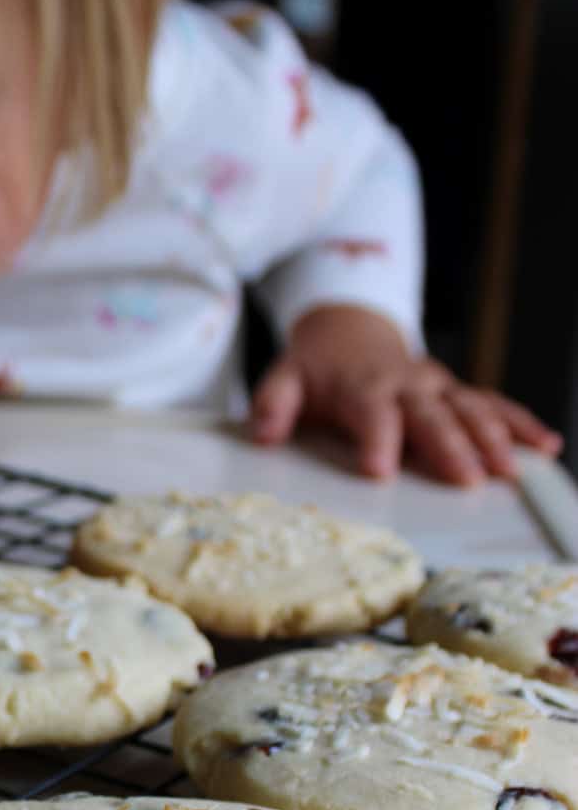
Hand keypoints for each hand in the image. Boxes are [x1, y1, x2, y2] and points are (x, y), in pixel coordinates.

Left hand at [250, 304, 562, 484]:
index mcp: (363, 385)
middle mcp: (408, 385)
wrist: (349, 329)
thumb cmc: (318, 367)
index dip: (375, 439)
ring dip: (493, 439)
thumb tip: (262, 431)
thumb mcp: (285, 377)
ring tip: (510, 471)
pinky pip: (495, 405)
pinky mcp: (458, 393)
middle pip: (432, 415)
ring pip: (472, 410)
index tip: (379, 469)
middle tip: (465, 479)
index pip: (371, 412)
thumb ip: (272, 403)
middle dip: (449, 446)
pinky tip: (545, 447)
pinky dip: (522, 424)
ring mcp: (438, 387)